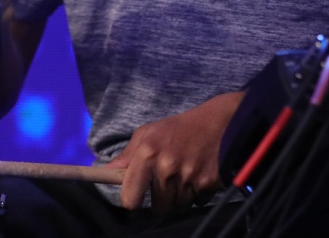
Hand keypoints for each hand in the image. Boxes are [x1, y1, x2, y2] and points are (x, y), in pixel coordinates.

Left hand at [104, 91, 245, 213]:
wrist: (221, 122)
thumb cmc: (179, 128)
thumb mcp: (149, 133)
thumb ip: (128, 155)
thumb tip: (107, 171)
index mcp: (147, 153)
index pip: (130, 197)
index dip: (132, 201)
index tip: (136, 199)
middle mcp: (166, 167)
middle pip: (159, 208)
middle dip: (162, 200)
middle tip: (168, 184)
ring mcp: (188, 176)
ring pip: (178, 206)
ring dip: (181, 197)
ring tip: (184, 176)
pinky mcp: (208, 183)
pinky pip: (197, 202)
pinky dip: (198, 194)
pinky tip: (199, 175)